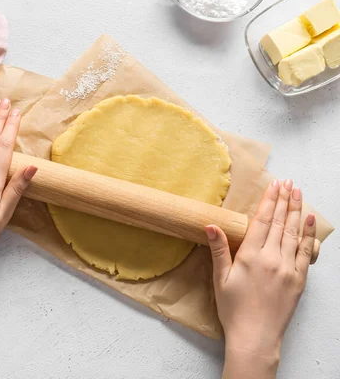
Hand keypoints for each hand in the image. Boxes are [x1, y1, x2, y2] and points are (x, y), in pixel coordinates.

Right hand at [205, 180, 316, 374]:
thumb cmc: (233, 309)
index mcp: (250, 256)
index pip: (262, 221)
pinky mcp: (299, 280)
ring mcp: (288, 268)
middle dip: (284, 200)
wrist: (255, 336)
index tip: (274, 185)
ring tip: (298, 193)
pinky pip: (305, 252)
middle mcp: (272, 258)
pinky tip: (309, 221)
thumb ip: (218, 250)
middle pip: (280, 222)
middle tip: (288, 183)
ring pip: (294, 233)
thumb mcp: (220, 279)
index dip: (269, 201)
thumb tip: (211, 225)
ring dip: (296, 211)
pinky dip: (308, 234)